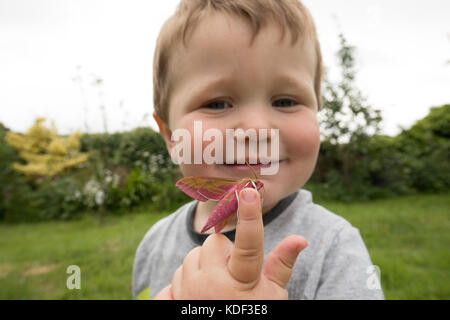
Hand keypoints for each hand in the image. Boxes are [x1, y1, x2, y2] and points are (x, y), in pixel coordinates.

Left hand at [153, 187, 307, 299]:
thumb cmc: (254, 313)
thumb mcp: (272, 295)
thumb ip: (282, 265)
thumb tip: (300, 238)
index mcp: (242, 283)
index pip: (248, 244)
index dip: (250, 217)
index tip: (247, 193)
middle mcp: (212, 285)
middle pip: (213, 243)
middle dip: (222, 253)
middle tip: (231, 273)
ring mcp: (188, 293)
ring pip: (191, 257)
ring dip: (202, 267)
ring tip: (215, 288)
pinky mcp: (170, 301)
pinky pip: (173, 278)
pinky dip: (184, 284)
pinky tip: (196, 298)